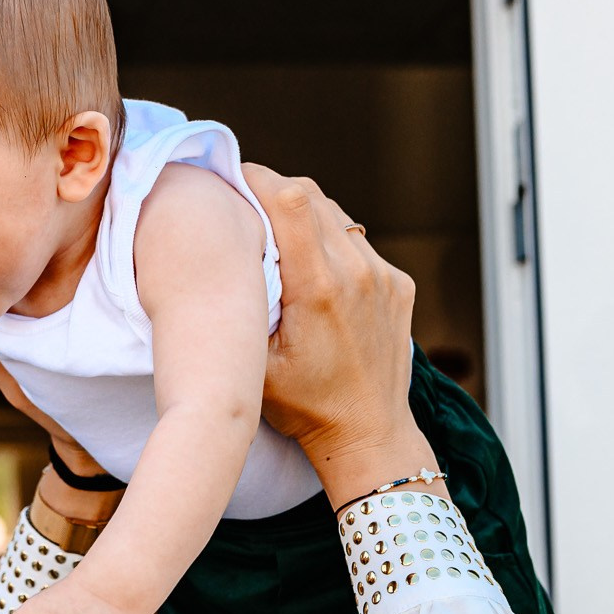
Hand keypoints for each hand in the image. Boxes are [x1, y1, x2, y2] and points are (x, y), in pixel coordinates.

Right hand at [240, 165, 429, 498]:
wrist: (368, 433)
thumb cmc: (304, 405)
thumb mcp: (254, 363)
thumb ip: (238, 309)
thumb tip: (214, 258)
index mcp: (319, 288)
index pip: (291, 199)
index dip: (256, 180)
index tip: (229, 182)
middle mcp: (358, 273)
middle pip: (311, 196)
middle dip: (272, 191)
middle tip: (241, 204)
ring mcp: (384, 276)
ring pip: (336, 214)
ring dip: (301, 214)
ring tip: (272, 234)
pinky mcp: (398, 283)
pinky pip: (358, 241)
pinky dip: (330, 241)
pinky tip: (310, 267)